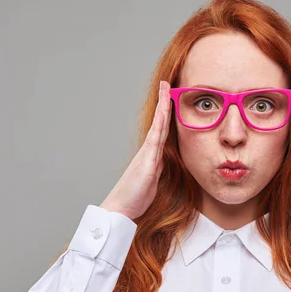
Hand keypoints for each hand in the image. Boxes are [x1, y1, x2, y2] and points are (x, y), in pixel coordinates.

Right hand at [100, 80, 171, 219]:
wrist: (121, 208)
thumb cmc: (135, 197)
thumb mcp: (152, 181)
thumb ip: (157, 169)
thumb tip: (163, 162)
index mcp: (151, 155)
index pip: (161, 129)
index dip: (165, 113)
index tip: (168, 97)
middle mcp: (148, 151)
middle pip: (159, 122)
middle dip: (163, 102)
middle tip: (165, 83)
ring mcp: (147, 154)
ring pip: (157, 125)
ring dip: (162, 106)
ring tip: (165, 88)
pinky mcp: (147, 161)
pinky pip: (156, 138)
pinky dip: (160, 124)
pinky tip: (164, 112)